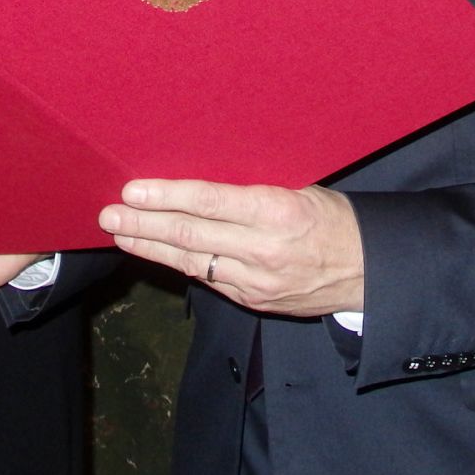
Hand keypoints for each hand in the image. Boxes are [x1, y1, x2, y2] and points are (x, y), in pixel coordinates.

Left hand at [99, 180, 364, 315]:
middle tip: (108, 214)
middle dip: (143, 224)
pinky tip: (155, 252)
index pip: (209, 202)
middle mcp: (262, 249)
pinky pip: (207, 278)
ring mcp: (255, 281)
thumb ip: (252, 188)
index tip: (133, 190)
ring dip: (149, 247)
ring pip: (190, 262)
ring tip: (119, 233)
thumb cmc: (333, 219)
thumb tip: (201, 174)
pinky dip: (178, 263)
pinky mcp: (252, 300)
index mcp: (276, 211)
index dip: (166, 197)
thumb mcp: (300, 189)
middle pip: (189, 236)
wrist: (366, 272)